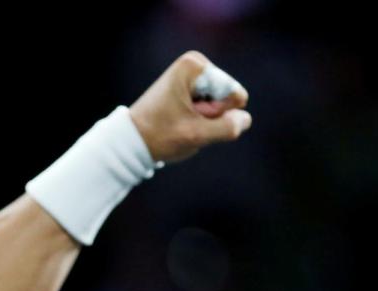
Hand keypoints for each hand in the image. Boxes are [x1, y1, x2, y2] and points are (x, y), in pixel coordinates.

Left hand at [129, 51, 251, 162]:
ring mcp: (195, 74)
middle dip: (209, 116)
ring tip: (179, 120)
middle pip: (229, 98)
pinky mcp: (193, 86)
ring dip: (205, 119)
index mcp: (195, 66)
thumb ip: (226, 128)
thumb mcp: (195, 135)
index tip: (186, 115)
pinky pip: (214, 107)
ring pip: (223, 105)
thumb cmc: (159, 136)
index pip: (235, 95)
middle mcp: (196, 63)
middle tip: (182, 120)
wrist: (132, 140)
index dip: (214, 113)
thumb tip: (244, 118)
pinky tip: (180, 119)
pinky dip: (200, 119)